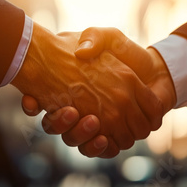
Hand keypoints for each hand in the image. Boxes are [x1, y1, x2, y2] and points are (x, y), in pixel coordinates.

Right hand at [12, 24, 162, 157]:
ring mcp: (95, 125)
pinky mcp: (110, 136)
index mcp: (72, 88)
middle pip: (56, 125)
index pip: (38, 101)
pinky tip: (102, 138)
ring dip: (79, 134)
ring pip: (76, 140)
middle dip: (58, 122)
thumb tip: (80, 51)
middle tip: (69, 111)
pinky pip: (98, 149)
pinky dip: (98, 146)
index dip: (32, 104)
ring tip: (90, 122)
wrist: (154, 70)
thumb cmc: (127, 53)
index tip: (32, 99)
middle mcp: (78, 109)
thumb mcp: (107, 37)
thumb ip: (94, 37)